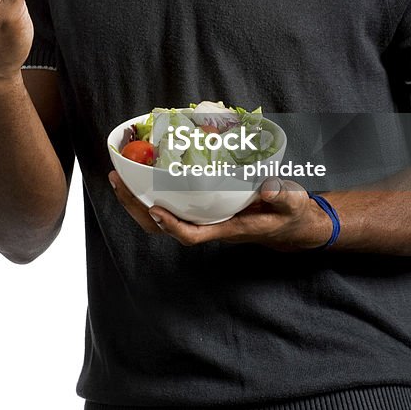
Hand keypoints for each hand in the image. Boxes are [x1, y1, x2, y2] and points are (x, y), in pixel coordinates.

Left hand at [108, 170, 333, 250]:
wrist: (290, 222)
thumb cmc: (289, 214)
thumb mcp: (292, 204)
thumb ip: (281, 197)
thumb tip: (266, 188)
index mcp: (227, 228)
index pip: (193, 235)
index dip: (171, 225)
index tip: (154, 209)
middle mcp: (209, 224)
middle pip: (164, 227)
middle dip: (137, 208)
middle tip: (118, 182)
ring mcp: (203, 216)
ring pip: (161, 217)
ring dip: (137, 200)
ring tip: (120, 177)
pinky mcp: (203, 207)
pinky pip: (171, 204)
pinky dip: (153, 191)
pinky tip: (144, 174)